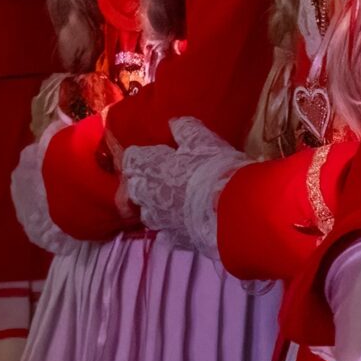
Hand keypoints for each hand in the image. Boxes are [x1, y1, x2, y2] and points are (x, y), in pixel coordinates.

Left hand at [119, 117, 249, 255]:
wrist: (231, 211)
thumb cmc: (213, 169)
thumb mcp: (203, 141)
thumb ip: (185, 129)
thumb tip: (174, 122)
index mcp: (148, 167)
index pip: (130, 159)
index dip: (139, 156)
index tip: (149, 154)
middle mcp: (146, 195)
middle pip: (133, 188)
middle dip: (143, 182)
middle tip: (160, 177)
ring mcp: (158, 219)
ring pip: (147, 213)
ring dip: (156, 206)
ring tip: (172, 201)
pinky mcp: (174, 238)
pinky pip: (166, 231)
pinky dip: (173, 225)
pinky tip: (185, 221)